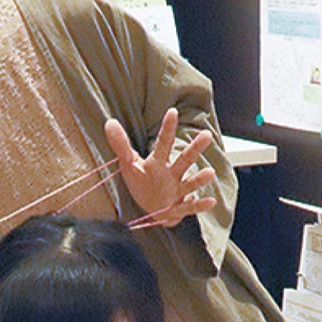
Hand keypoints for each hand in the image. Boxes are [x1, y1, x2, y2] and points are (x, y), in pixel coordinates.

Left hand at [106, 109, 217, 226]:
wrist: (152, 210)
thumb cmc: (142, 183)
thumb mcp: (128, 164)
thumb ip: (120, 145)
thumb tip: (109, 122)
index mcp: (158, 162)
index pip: (162, 143)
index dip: (166, 129)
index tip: (172, 111)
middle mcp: (171, 174)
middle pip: (184, 160)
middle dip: (194, 149)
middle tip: (207, 135)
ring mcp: (177, 191)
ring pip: (189, 183)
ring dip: (199, 179)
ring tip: (210, 172)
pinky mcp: (178, 208)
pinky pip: (189, 207)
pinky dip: (199, 205)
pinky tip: (211, 202)